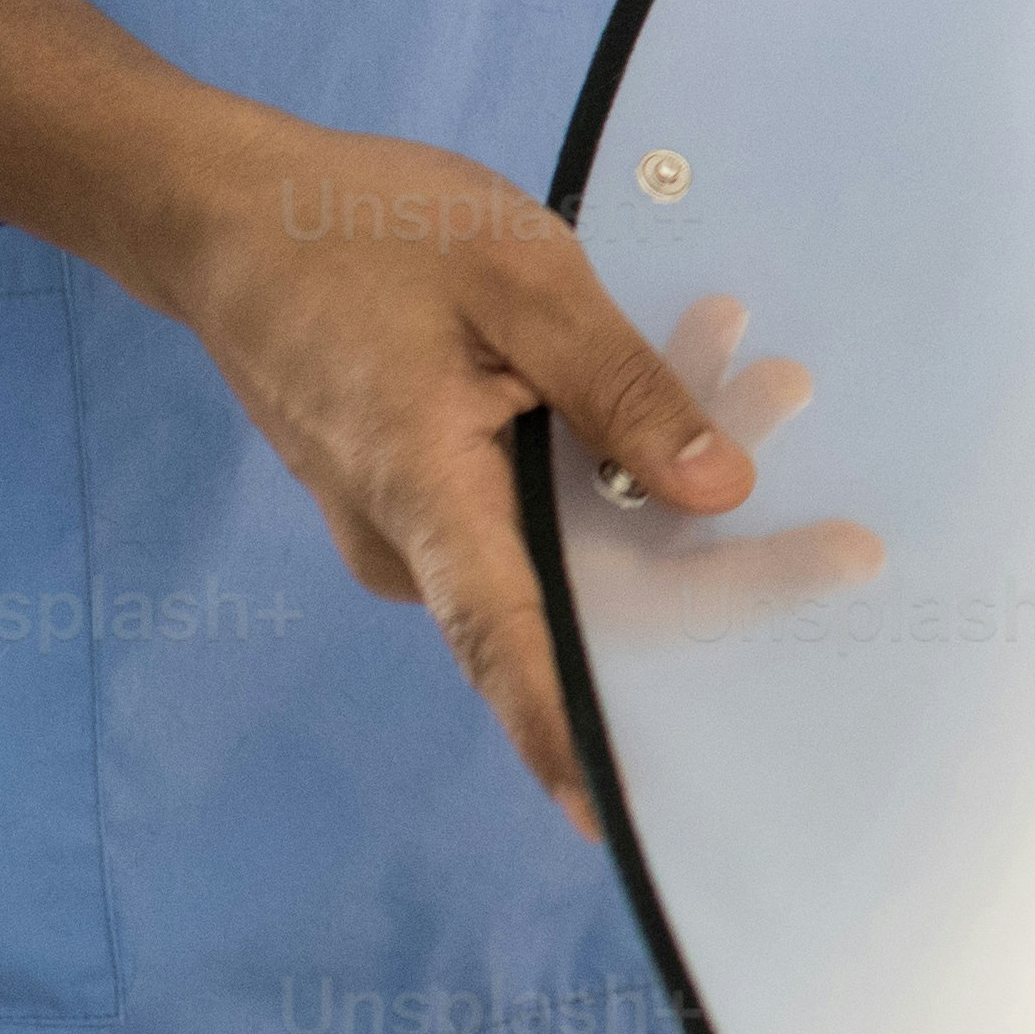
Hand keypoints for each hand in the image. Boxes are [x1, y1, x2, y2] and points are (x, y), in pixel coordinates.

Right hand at [148, 118, 802, 826]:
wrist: (226, 216)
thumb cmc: (359, 232)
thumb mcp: (517, 277)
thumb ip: (621, 387)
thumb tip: (720, 493)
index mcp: (425, 496)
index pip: (510, 647)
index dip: (571, 737)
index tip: (629, 817)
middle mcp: (409, 542)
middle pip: (582, 587)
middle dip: (710, 527)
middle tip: (808, 429)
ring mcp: (406, 526)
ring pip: (566, 537)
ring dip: (665, 469)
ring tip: (759, 360)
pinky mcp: (416, 497)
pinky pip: (529, 507)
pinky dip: (604, 452)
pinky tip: (677, 361)